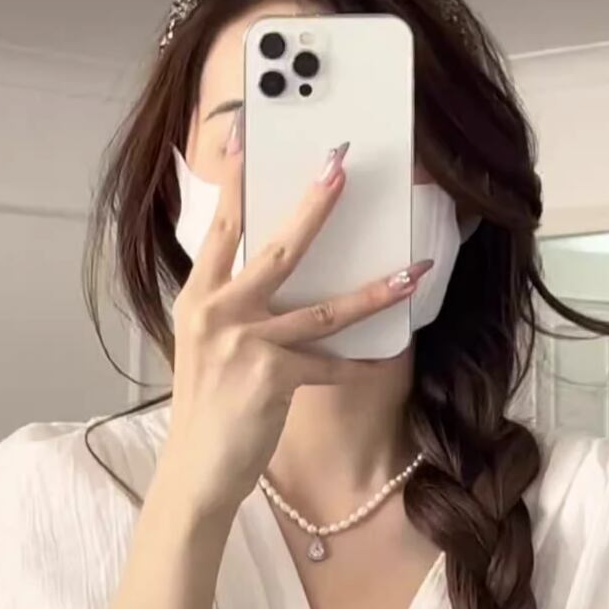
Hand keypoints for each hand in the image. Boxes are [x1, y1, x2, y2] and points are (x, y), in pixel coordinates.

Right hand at [163, 133, 432, 513]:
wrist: (195, 469)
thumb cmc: (205, 408)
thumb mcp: (205, 347)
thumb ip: (232, 310)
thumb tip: (274, 281)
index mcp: (197, 298)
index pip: (220, 229)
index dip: (237, 183)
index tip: (249, 138)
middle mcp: (217, 312)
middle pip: (277, 249)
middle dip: (314, 205)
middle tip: (340, 166)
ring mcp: (244, 343)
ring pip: (323, 308)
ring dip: (375, 291)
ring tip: (413, 271)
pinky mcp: (271, 377)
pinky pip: (331, 366)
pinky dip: (357, 368)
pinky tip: (381, 364)